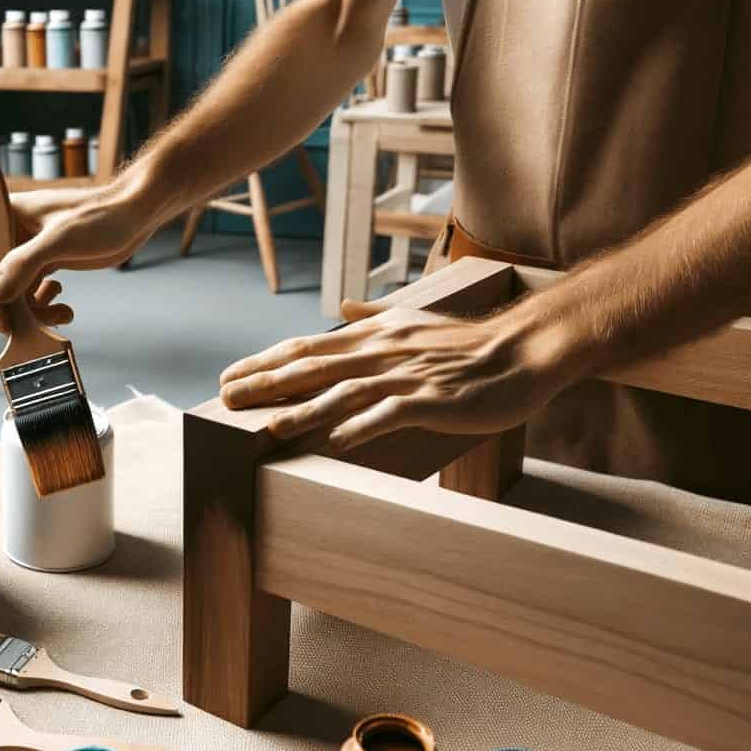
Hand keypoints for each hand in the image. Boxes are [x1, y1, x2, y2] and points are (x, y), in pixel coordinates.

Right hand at [0, 183, 157, 332]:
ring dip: (26, 313)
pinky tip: (63, 308)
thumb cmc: (102, 214)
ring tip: (54, 314)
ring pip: (7, 295)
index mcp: (0, 216)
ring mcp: (24, 252)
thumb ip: (25, 264)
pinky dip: (42, 309)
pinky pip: (28, 297)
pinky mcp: (42, 266)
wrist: (135, 215)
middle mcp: (6, 235)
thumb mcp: (61, 238)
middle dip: (2, 306)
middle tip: (19, 326)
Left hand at [217, 298, 581, 450]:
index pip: (307, 346)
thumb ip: (375, 316)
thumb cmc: (471, 342)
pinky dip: (361, 426)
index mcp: (376, 333)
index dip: (265, 361)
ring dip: (304, 409)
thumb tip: (344, 309)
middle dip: (265, 382)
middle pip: (313, 366)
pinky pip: (390, 413)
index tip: (230, 375)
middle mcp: (383, 350)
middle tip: (225, 398)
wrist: (524, 350)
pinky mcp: (433, 399)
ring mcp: (407, 375)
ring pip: (344, 391)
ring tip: (269, 425)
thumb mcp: (415, 320)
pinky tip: (336, 441)